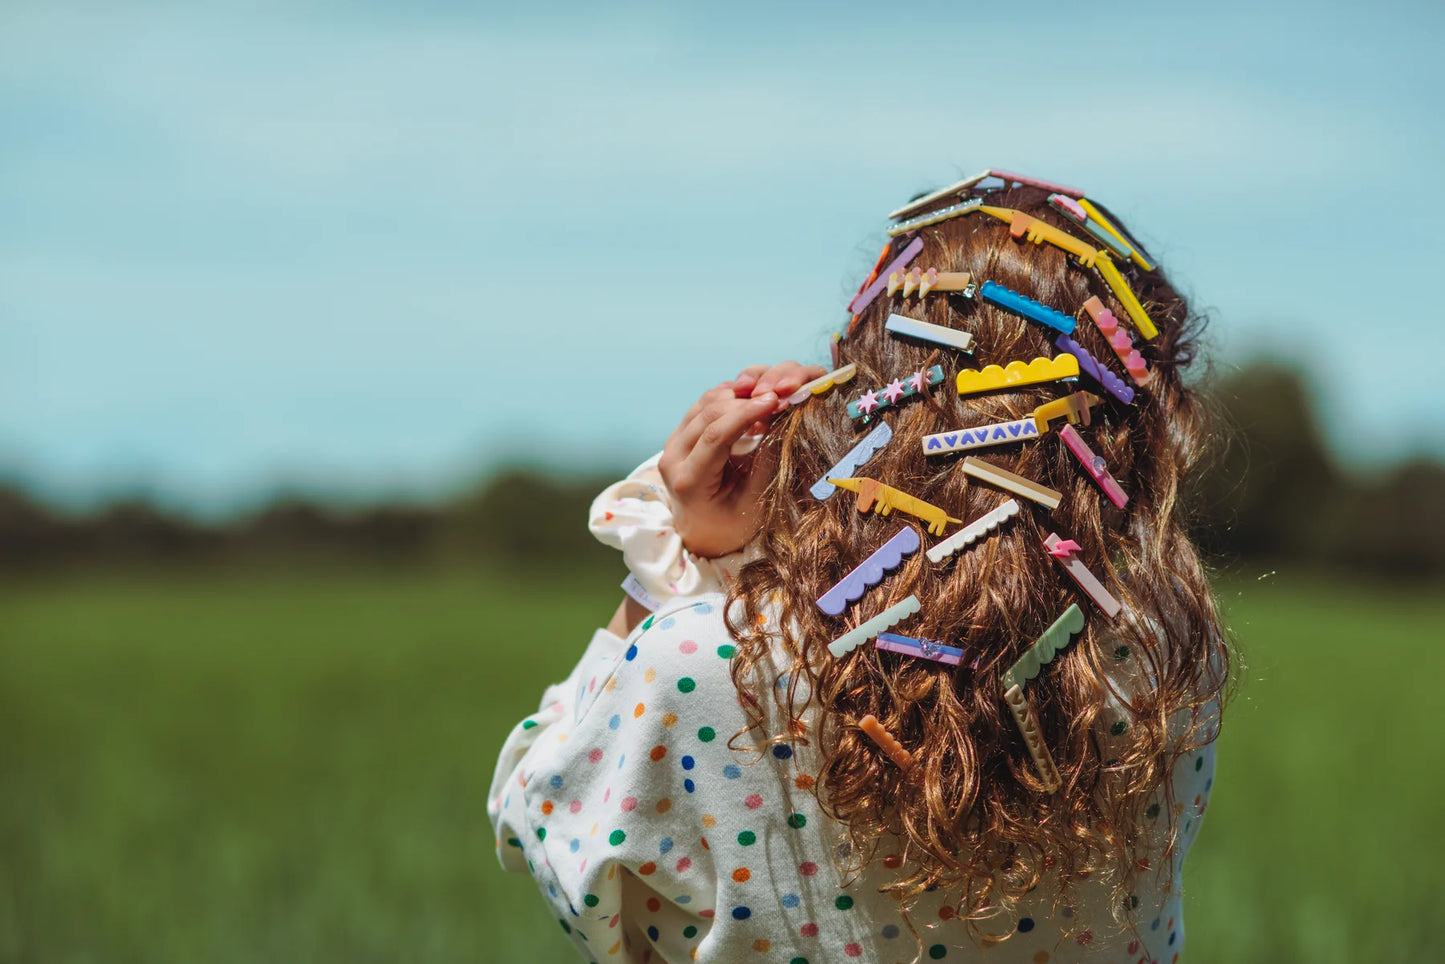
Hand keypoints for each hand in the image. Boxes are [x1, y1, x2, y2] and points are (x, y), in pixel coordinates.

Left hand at [659, 361, 824, 558]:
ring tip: (768, 401)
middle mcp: (672, 459)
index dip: (746, 412)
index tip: (775, 400)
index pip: (715, 435)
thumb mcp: (753, 504)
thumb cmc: (730, 526)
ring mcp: (671, 445)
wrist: (700, 534)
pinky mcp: (678, 436)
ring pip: (704, 403)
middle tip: (779, 396)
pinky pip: (702, 406)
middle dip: (746, 399)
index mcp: (688, 482)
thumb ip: (765, 465)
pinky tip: (751, 403)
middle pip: (708, 413)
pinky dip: (729, 398)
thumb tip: (781, 423)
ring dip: (738, 395)